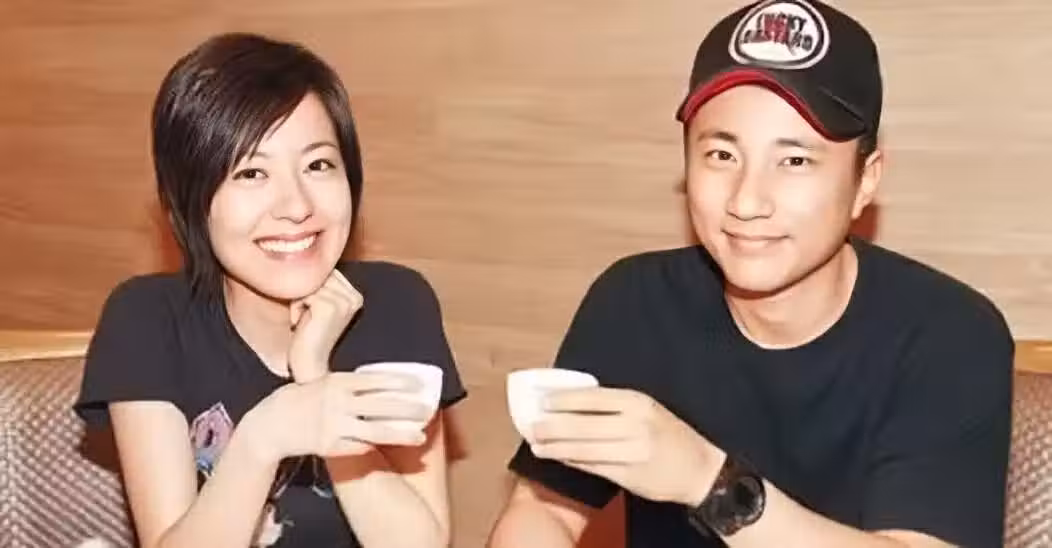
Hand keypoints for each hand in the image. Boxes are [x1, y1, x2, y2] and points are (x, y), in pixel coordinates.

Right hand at [249, 371, 432, 461]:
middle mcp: (339, 403)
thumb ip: (347, 384)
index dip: (400, 382)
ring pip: (375, 431)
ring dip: (401, 434)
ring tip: (421, 436)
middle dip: (409, 408)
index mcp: (337, 382)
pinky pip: (358, 447)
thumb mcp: (321, 381)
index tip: (420, 384)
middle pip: (382, 406)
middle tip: (429, 409)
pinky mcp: (330, 447)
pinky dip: (373, 447)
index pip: (376, 380)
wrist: (270, 425)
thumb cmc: (298, 399)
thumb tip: (378, 384)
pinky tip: (388, 447)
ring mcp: (335, 426)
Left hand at [288, 270, 363, 382]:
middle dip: (304, 294)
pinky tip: (300, 324)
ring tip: (303, 321)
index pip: (325, 272)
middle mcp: (353, 297)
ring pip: (309, 283)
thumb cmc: (308, 336)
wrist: (309, 365)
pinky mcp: (329, 306)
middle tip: (306, 319)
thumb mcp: (319, 306)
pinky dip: (295, 307)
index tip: (312, 313)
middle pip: (318, 275)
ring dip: (298, 301)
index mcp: (355, 296)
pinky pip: (302, 293)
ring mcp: (343, 301)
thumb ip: (320, 285)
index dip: (311, 290)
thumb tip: (304, 260)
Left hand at [528, 387, 725, 505]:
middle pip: (582, 424)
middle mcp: (634, 425)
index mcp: (637, 402)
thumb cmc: (669, 434)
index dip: (563, 400)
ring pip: (584, 448)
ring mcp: (632, 452)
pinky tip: (559, 458)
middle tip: (531, 426)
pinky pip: (593, 467)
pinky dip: (572, 461)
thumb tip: (572, 402)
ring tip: (537, 446)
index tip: (542, 401)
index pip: (591, 398)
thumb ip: (615, 405)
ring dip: (556, 447)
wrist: (700, 468)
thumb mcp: (647, 409)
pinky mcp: (629, 475)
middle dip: (552, 426)